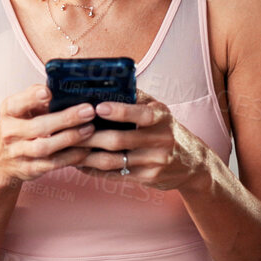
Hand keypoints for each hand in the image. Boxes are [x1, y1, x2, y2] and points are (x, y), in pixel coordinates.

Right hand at [0, 85, 96, 187]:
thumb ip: (37, 97)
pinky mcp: (29, 168)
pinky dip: (70, 156)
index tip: (49, 92)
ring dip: (70, 138)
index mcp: (9, 111)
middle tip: (88, 110)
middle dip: (65, 118)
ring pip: (44, 147)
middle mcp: (10, 132)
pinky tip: (86, 149)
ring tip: (90, 129)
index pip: (17, 103)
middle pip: (38, 126)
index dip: (32, 98)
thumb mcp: (22, 108)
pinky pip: (52, 164)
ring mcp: (18, 153)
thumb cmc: (20, 126)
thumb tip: (63, 86)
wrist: (2, 160)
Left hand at [73, 91, 206, 191]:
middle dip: (91, 137)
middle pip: (119, 140)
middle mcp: (161, 139)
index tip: (98, 107)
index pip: (142, 114)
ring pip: (114, 161)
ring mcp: (155, 161)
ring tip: (70, 149)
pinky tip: (82, 164)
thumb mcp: (158, 111)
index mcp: (162, 117)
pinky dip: (95, 170)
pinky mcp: (148, 178)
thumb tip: (107, 82)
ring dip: (88, 156)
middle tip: (69, 131)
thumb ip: (136, 98)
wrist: (191, 163)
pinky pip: (116, 175)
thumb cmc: (166, 130)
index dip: (120, 111)